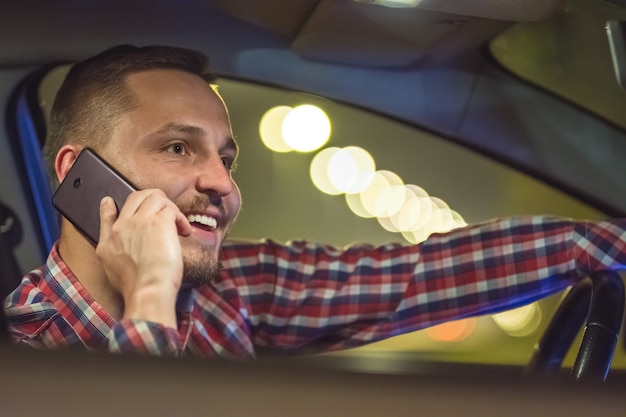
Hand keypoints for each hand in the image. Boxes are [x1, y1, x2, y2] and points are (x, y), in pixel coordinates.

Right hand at [96, 189, 191, 327]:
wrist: (147, 290)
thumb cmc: (136, 286)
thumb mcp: (110, 268)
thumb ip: (110, 249)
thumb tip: (114, 243)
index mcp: (110, 238)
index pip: (108, 213)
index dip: (110, 205)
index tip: (110, 202)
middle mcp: (123, 225)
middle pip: (136, 197)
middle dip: (154, 200)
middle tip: (166, 214)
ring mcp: (140, 221)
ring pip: (156, 197)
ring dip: (170, 208)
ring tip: (177, 224)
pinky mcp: (160, 222)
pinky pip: (171, 209)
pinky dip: (181, 218)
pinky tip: (184, 232)